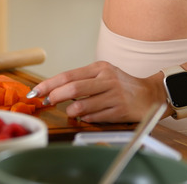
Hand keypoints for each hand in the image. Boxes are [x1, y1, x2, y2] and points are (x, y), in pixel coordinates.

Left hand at [28, 61, 167, 122]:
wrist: (150, 94)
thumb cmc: (122, 85)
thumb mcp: (103, 74)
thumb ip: (82, 80)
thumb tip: (55, 90)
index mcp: (99, 68)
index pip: (68, 75)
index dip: (49, 84)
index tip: (36, 91)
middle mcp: (107, 79)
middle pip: (73, 88)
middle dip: (55, 96)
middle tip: (47, 102)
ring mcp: (114, 95)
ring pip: (82, 105)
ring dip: (70, 110)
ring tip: (70, 111)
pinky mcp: (119, 111)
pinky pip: (94, 117)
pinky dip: (85, 118)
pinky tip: (85, 116)